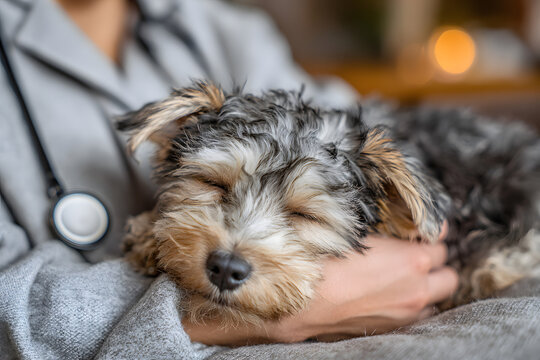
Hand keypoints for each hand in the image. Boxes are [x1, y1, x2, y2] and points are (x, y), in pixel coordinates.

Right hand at [184, 222, 457, 344]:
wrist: (297, 304)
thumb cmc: (321, 262)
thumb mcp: (351, 231)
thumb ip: (380, 224)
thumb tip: (388, 215)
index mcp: (412, 260)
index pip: (441, 243)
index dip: (430, 233)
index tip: (419, 230)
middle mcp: (416, 289)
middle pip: (449, 274)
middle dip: (436, 262)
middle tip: (415, 253)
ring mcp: (406, 313)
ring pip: (437, 299)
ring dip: (427, 285)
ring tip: (404, 277)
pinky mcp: (392, 329)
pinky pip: (419, 317)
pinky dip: (413, 305)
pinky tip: (392, 296)